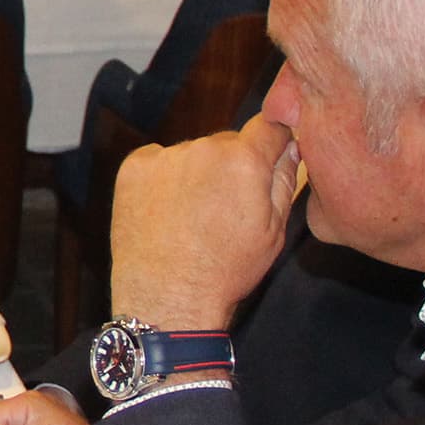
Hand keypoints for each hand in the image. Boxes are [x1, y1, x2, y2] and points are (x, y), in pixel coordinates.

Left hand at [109, 114, 299, 331]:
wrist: (168, 298)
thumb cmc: (226, 270)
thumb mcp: (273, 230)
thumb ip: (284, 180)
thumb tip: (290, 147)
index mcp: (245, 160)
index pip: (268, 126)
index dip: (272, 141)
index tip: (268, 156)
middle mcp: (204, 148)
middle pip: (227, 142)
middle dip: (231, 164)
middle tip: (225, 205)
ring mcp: (165, 156)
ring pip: (192, 152)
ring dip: (196, 171)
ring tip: (192, 215)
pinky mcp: (134, 168)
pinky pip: (158, 161)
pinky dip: (163, 178)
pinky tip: (167, 211)